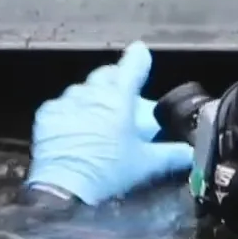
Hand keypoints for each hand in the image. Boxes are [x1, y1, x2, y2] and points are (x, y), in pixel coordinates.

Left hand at [26, 42, 194, 205]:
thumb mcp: (145, 164)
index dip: (139, 58)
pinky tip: (74, 128)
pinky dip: (70, 112)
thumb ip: (171, 155)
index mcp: (119, 98)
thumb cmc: (109, 171)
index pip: (132, 66)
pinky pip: (60, 105)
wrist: (65, 187)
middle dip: (116, 82)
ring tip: (98, 118)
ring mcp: (66, 102)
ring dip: (93, 98)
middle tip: (123, 98)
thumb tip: (190, 153)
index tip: (141, 51)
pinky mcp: (47, 115)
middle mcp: (92, 93)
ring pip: (83, 90)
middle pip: (106, 76)